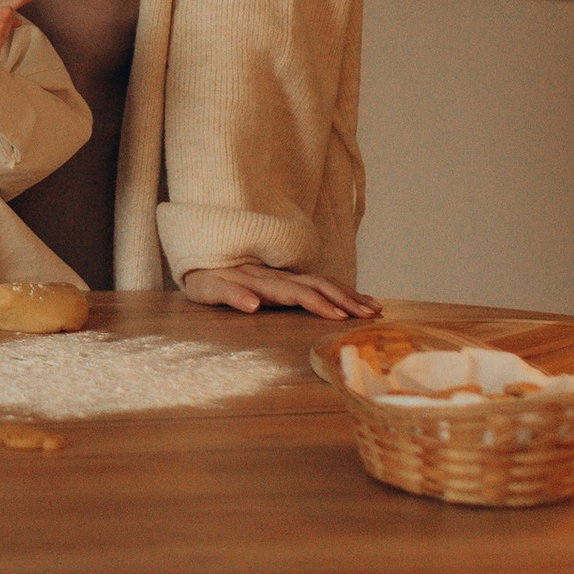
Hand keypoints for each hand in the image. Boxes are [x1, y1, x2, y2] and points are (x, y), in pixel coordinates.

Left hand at [180, 263, 380, 319]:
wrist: (199, 256)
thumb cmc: (202, 278)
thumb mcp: (207, 289)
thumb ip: (229, 295)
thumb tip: (252, 304)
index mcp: (263, 281)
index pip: (299, 293)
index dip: (321, 304)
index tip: (341, 318)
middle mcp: (278, 276)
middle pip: (320, 285)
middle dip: (347, 300)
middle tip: (371, 316)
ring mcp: (284, 275)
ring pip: (324, 282)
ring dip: (350, 294)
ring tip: (375, 308)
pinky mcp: (286, 278)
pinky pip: (319, 282)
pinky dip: (342, 290)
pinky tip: (357, 299)